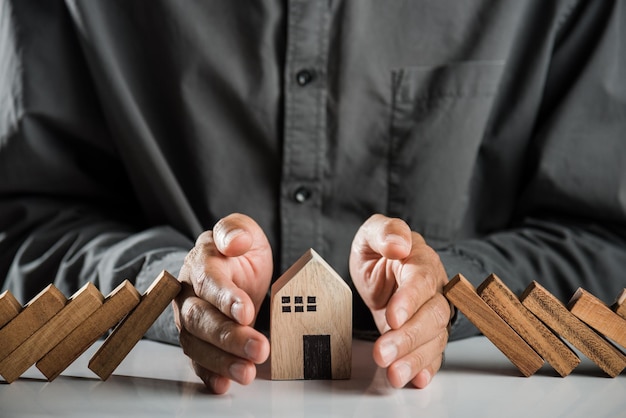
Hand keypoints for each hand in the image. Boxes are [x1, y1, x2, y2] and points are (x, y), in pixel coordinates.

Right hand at [173, 213, 272, 393]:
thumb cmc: (237, 249)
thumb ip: (236, 230)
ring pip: (197, 343)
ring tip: (247, 372)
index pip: (209, 281)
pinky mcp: (196, 339)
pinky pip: (197, 359)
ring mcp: (189, 318)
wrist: (229, 264)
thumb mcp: (242, 229)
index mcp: (201, 262)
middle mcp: (188, 292)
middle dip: (228, 336)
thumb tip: (234, 241)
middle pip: (201, 317)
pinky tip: (223, 384)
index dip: (225, 298)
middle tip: (258, 348)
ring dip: (222, 360)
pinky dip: (209, 374)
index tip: (246, 312)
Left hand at [349, 214, 450, 388]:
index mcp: (421, 261)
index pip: (422, 281)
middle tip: (383, 354)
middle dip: (409, 337)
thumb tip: (399, 243)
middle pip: (432, 315)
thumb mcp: (372, 233)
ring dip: (415, 358)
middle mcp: (434, 289)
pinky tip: (416, 379)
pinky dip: (426, 367)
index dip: (409, 300)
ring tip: (393, 374)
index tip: (393, 317)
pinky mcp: (426, 334)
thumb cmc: (380, 249)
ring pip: (434, 338)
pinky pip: (433, 353)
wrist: (384, 267)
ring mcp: (432, 313)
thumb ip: (385, 231)